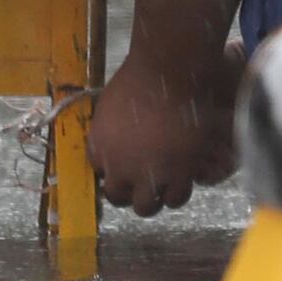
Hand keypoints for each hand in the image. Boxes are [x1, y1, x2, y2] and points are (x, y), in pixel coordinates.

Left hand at [88, 51, 241, 214]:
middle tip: (143, 185)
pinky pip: (174, 199)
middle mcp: (119, 166)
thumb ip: (109, 128)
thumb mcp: (110, 104)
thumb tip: (114, 139)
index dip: (112, 173)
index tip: (124, 169)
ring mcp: (148, 173)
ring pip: (146, 207)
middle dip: (129, 194)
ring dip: (153, 200)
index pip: (98, 173)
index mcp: (99, 146)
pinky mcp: (177, 172)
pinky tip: (182, 180)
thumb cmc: (139, 79)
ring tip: (163, 189)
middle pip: (117, 197)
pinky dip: (177, 193)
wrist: (167, 73)